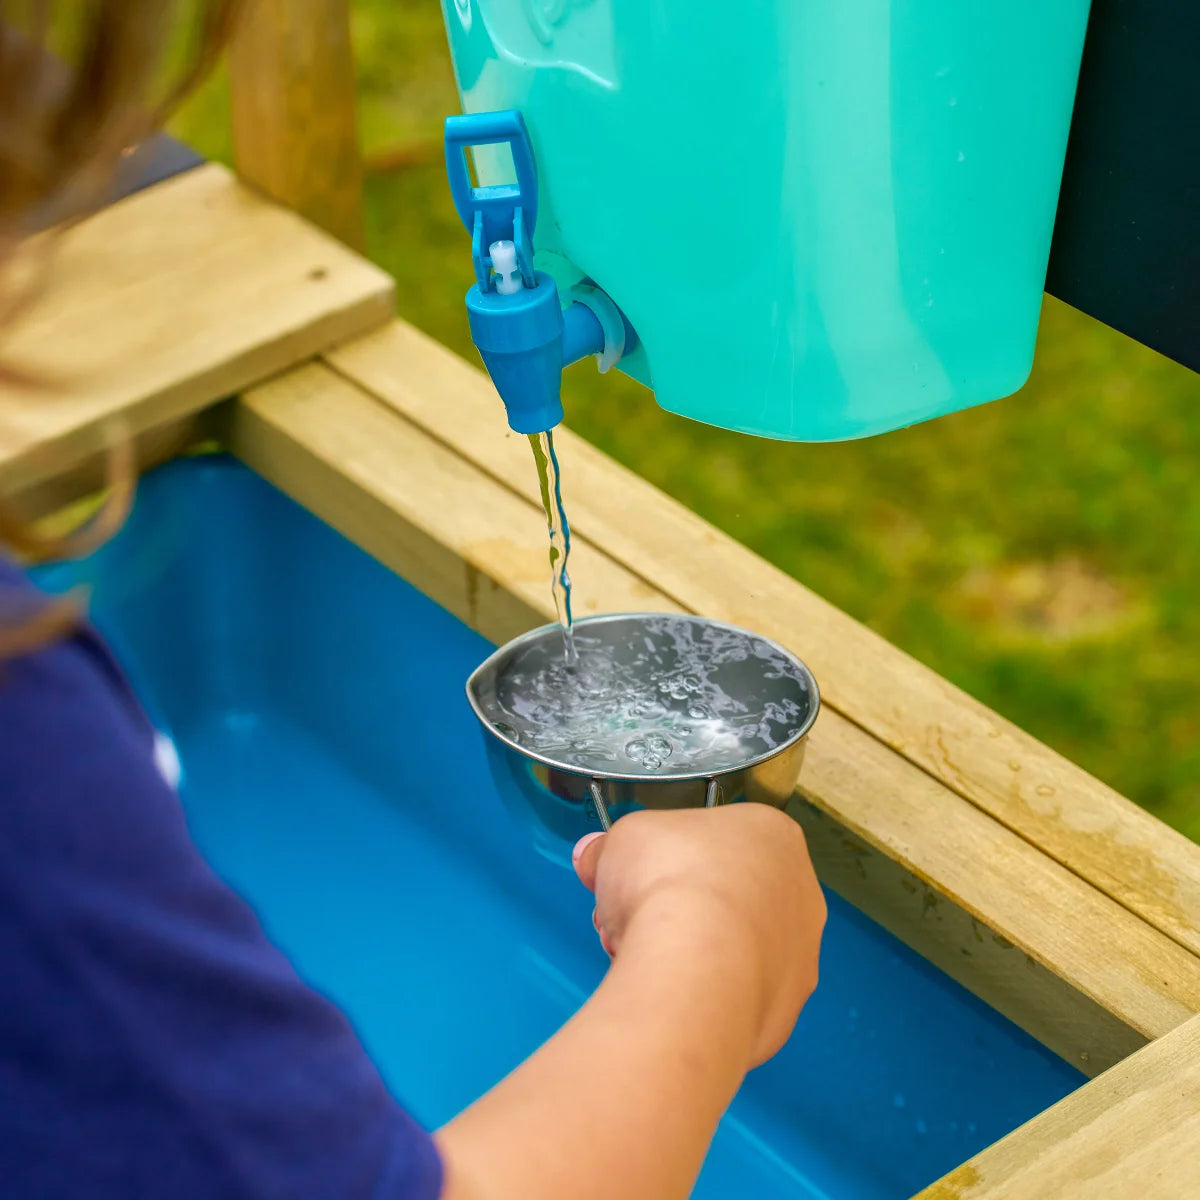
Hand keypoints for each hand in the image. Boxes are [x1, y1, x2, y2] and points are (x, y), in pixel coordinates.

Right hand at [572, 803, 825, 1066]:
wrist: (695, 968)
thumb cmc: (669, 881)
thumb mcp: (620, 841)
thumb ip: (609, 848)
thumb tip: (594, 857)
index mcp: (773, 835)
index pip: (715, 843)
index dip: (665, 859)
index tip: (633, 878)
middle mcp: (800, 892)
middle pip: (722, 897)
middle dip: (673, 909)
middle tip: (631, 920)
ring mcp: (800, 956)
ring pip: (729, 949)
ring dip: (685, 953)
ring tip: (642, 962)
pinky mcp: (786, 1010)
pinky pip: (734, 996)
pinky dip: (702, 996)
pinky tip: (671, 996)